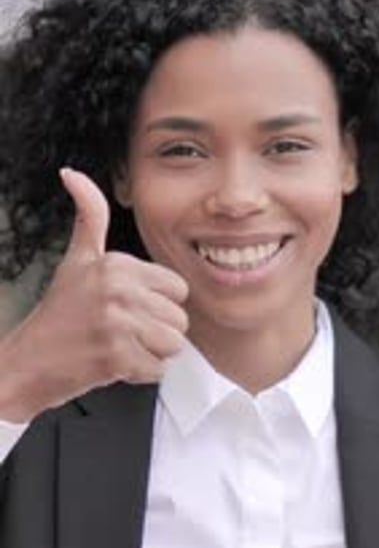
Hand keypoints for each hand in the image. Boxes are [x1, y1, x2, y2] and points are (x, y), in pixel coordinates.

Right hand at [0, 169, 188, 421]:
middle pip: (179, 320)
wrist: (29, 362)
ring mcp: (117, 323)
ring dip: (151, 354)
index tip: (125, 310)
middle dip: (155, 333)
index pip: (178, 289)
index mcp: (116, 264)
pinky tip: (114, 364)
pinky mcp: (117, 356)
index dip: (157, 305)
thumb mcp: (76, 260)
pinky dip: (141, 374)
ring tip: (119, 347)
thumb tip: (72, 173)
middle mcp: (118, 289)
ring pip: (173, 345)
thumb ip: (88, 218)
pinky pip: (159, 370)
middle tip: (120, 333)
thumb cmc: (60, 316)